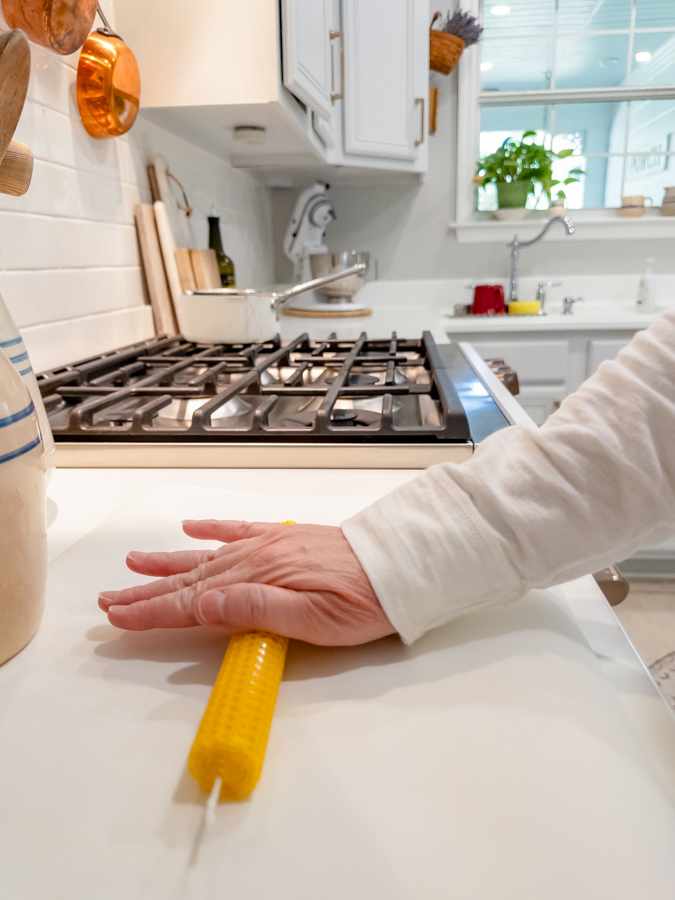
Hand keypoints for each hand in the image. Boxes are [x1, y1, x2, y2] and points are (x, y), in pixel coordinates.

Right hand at [98, 519, 394, 645]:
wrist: (401, 566)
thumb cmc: (364, 603)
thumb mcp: (316, 621)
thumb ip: (258, 611)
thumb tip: (204, 605)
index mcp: (260, 583)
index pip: (195, 603)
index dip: (154, 612)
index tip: (119, 618)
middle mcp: (258, 559)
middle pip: (191, 580)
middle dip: (148, 591)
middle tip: (110, 599)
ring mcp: (270, 544)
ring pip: (207, 556)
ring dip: (168, 562)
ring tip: (134, 563)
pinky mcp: (286, 537)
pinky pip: (240, 529)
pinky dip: (213, 530)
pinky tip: (191, 529)